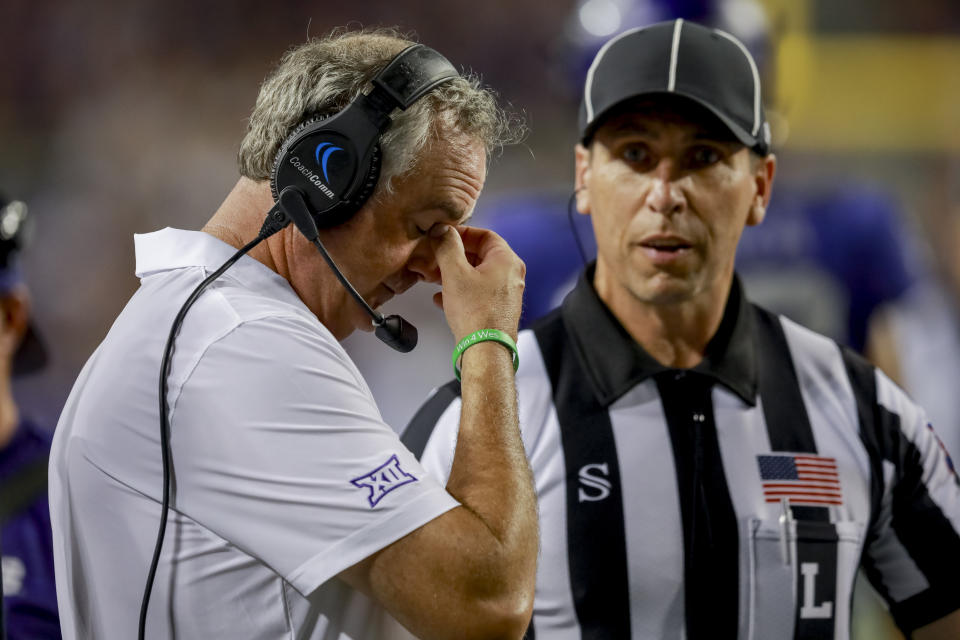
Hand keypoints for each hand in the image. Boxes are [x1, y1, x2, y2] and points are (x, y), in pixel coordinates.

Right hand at [430, 225, 524, 341]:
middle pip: (480, 255)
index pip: (485, 235)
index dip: (462, 233)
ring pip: (477, 275)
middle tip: (437, 257)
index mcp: (507, 261)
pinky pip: (477, 293)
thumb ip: (447, 247)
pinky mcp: (497, 309)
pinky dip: (460, 291)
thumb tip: (442, 231)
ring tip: (436, 278)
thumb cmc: (477, 315)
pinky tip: (442, 298)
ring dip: (454, 274)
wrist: (485, 349)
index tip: (445, 236)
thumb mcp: (455, 273)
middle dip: (455, 256)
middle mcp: (510, 276)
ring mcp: (505, 294)